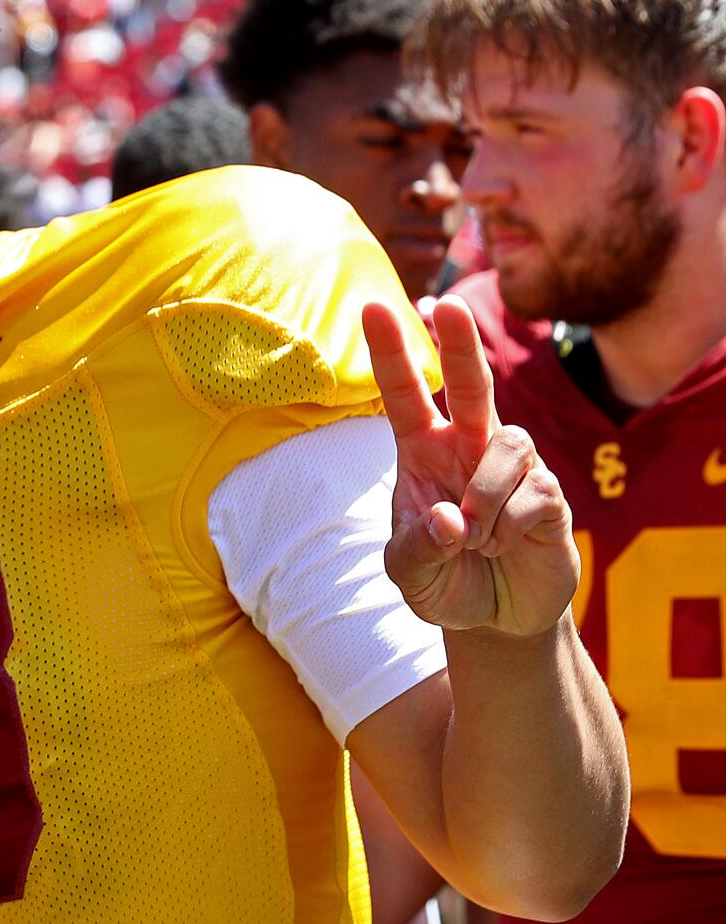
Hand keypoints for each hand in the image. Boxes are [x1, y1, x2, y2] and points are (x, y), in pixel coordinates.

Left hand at [362, 297, 578, 635]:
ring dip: (485, 498)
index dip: (391, 353)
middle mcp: (468, 447)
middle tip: (449, 305)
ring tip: (476, 540)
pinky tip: (504, 545)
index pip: (405, 395)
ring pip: (507, 444)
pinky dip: (509, 526)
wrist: (494, 618)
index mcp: (422, 452)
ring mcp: (513, 466)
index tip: (374, 307)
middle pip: (472, 383)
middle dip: (461, 344)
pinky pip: (533, 492)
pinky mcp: (549, 492)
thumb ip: (418, 547)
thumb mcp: (409, 572)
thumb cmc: (443, 580)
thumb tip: (451, 518)